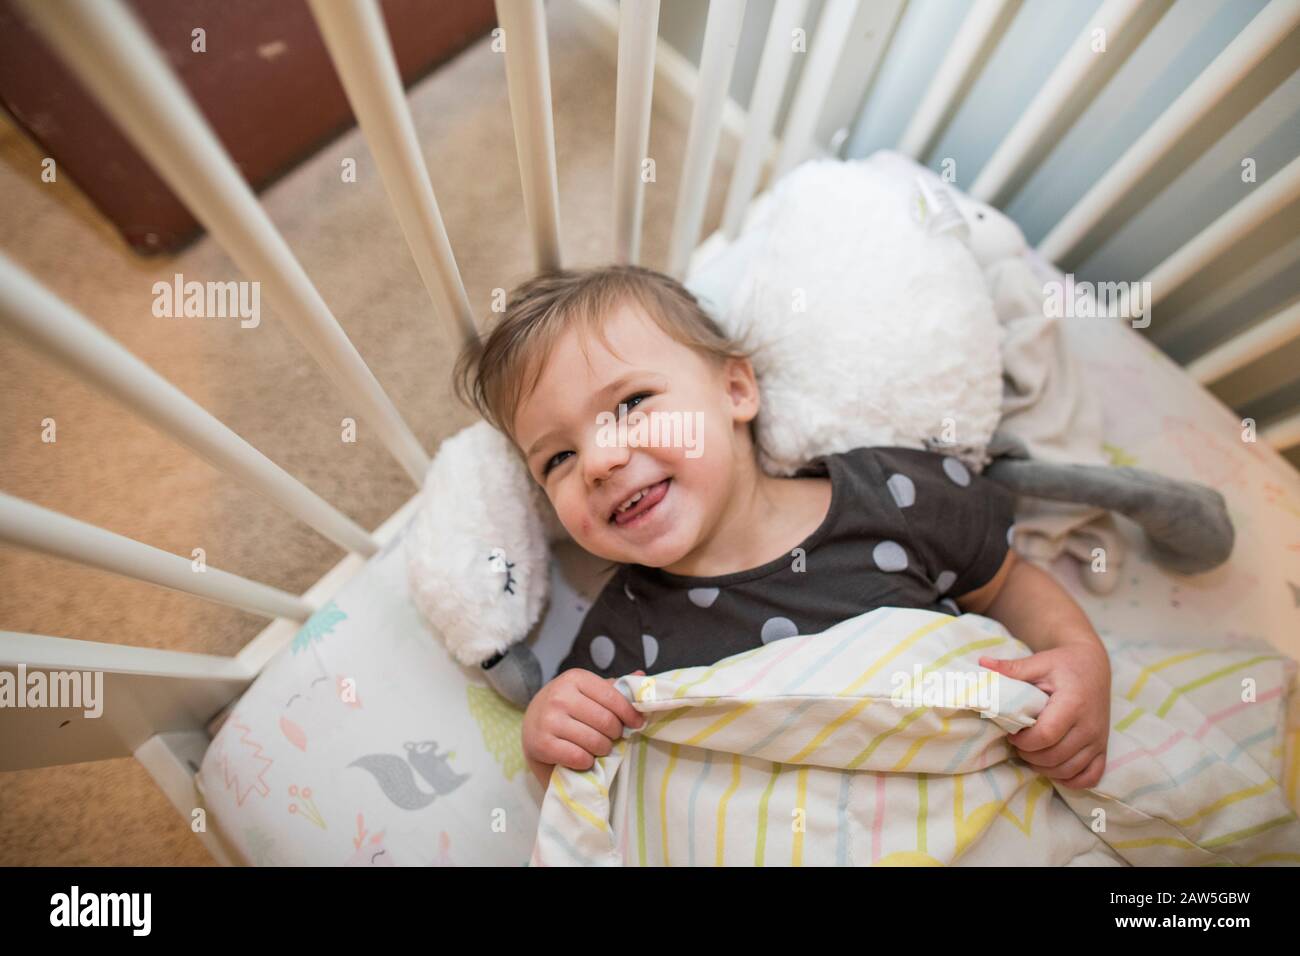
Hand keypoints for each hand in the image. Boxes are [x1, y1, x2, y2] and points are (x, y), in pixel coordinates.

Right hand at [523, 668, 645, 776]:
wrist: (530, 726)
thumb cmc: (567, 708)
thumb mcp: (587, 692)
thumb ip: (613, 687)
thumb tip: (641, 676)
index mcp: (575, 678)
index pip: (613, 697)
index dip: (630, 713)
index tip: (637, 723)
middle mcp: (560, 696)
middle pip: (606, 721)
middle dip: (615, 734)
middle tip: (612, 738)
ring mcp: (549, 720)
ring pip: (595, 741)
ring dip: (603, 749)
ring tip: (599, 748)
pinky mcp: (541, 744)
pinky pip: (578, 757)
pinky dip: (586, 762)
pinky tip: (584, 758)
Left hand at [979, 640, 1111, 789]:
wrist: (1093, 666)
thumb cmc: (1062, 664)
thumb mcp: (1039, 662)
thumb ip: (1012, 668)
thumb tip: (982, 662)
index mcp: (1073, 704)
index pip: (1046, 735)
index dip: (1023, 740)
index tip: (1012, 733)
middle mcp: (1090, 726)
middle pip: (1054, 757)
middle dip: (1029, 755)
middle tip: (1018, 743)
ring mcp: (1099, 740)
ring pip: (1069, 770)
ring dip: (1044, 768)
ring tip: (1031, 752)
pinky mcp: (1104, 749)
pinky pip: (1089, 777)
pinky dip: (1070, 779)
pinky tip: (1053, 766)